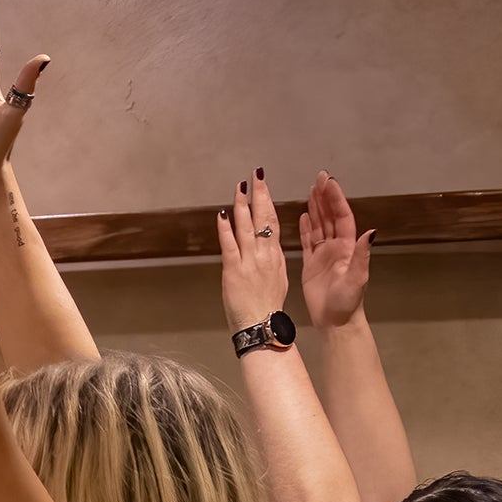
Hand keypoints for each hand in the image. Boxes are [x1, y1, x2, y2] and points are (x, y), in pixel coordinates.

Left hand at [215, 169, 289, 327]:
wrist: (262, 326)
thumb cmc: (268, 308)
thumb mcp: (278, 280)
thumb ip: (272, 261)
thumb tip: (268, 247)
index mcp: (275, 257)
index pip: (273, 223)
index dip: (268, 202)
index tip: (265, 187)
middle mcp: (265, 255)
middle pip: (263, 218)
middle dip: (259, 194)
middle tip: (256, 175)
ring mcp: (250, 262)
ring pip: (246, 227)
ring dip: (242, 205)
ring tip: (240, 187)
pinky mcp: (234, 271)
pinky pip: (229, 245)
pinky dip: (225, 229)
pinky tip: (223, 214)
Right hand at [297, 168, 372, 326]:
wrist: (335, 321)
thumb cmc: (347, 302)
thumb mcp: (357, 277)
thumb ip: (362, 254)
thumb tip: (371, 232)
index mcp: (348, 247)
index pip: (341, 217)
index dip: (335, 199)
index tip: (329, 182)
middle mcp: (337, 247)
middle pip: (330, 216)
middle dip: (325, 197)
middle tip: (319, 177)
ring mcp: (324, 255)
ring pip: (319, 225)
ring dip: (315, 208)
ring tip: (310, 190)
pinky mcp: (312, 264)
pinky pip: (308, 241)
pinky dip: (306, 227)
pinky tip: (303, 215)